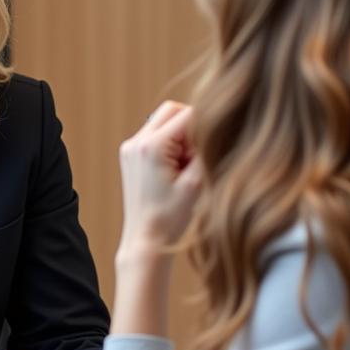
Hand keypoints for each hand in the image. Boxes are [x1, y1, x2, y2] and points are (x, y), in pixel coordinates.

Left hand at [118, 101, 202, 257]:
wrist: (145, 240)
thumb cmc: (172, 218)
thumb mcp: (197, 183)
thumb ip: (207, 149)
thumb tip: (219, 126)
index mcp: (152, 146)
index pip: (189, 114)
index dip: (207, 129)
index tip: (212, 150)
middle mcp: (136, 141)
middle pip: (172, 109)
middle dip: (192, 126)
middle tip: (198, 157)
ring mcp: (130, 147)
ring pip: (163, 121)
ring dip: (181, 136)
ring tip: (186, 166)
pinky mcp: (130, 154)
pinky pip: (155, 135)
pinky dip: (170, 144)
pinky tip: (175, 170)